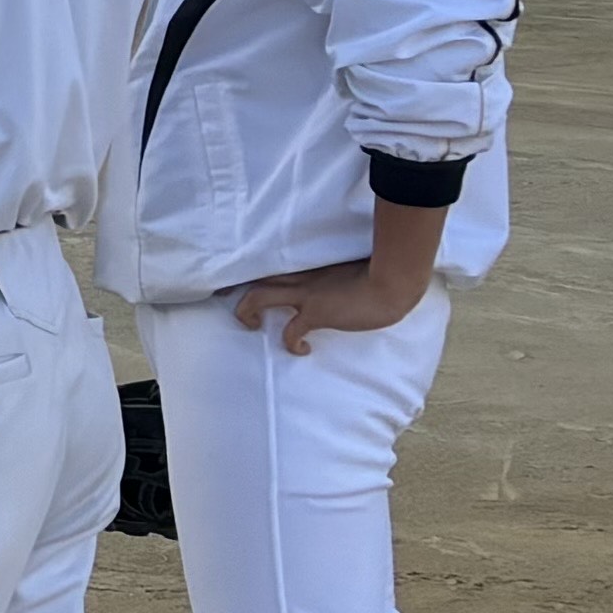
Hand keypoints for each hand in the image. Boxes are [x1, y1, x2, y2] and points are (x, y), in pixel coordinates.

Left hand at [231, 195, 445, 351]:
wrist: (393, 282)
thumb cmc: (382, 274)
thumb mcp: (353, 267)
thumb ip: (338, 271)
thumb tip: (341, 279)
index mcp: (309, 264)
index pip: (273, 262)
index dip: (253, 267)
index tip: (238, 273)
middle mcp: (301, 276)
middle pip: (255, 275)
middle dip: (232, 285)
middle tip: (218, 294)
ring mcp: (305, 293)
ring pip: (257, 297)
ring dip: (247, 313)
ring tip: (252, 326)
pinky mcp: (315, 313)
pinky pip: (290, 332)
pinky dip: (291, 343)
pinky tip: (302, 350)